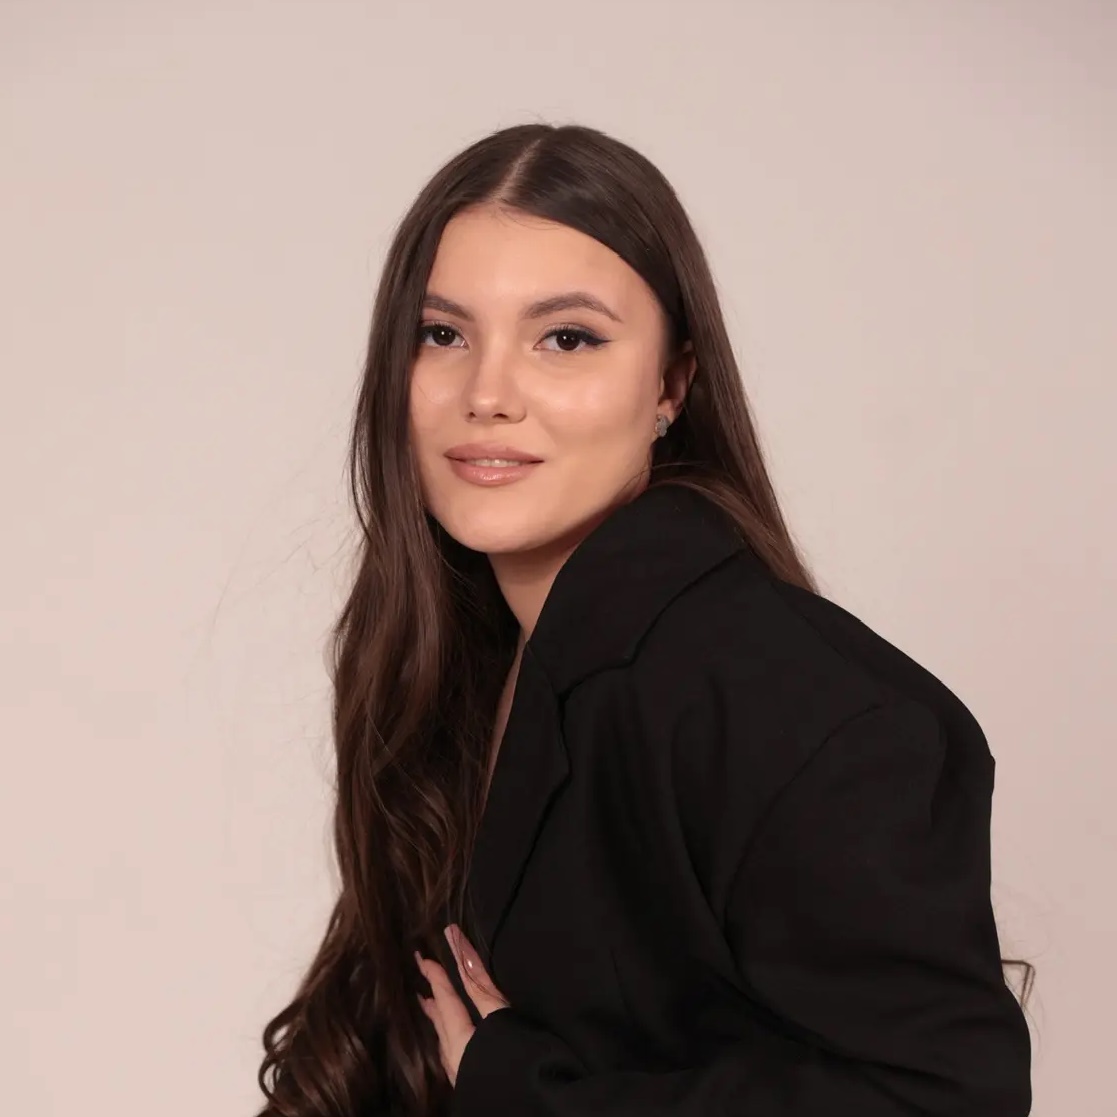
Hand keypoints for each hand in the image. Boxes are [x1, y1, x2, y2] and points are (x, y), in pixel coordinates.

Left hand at [415, 924, 510, 1086]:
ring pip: (445, 1039)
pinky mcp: (470, 1084)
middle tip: (423, 976)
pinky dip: (449, 1039)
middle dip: (434, 997)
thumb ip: (482, 988)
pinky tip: (452, 1043)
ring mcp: (460, 1073)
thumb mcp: (501, 1019)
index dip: (437, 975)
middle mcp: (455, 1056)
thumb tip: (462, 956)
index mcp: (461, 1039)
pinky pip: (452, 1054)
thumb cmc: (518, 1064)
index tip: (425, 955)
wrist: (532, 1111)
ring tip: (431, 1005)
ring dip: (439, 1019)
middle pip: (442, 1020)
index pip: (448, 999)